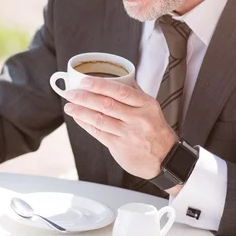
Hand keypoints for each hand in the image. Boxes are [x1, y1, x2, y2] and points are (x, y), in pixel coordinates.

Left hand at [63, 77, 177, 181]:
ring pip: (99, 119)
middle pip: (106, 105)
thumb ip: (135, 93)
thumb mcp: (152, 108)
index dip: (100, 85)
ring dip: (81, 111)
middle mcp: (138, 119)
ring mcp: (128, 134)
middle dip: (84, 97)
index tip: (85, 81)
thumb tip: (121, 76)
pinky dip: (85, 124)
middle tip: (70, 93)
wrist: (166, 159)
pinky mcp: (119, 147)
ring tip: (69, 106)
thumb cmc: (156, 131)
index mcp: (146, 105)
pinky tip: (78, 118)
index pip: (121, 91)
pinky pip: (98, 133)